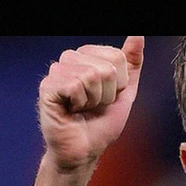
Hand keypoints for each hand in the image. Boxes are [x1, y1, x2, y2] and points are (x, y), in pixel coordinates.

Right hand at [34, 36, 143, 185]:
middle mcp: (70, 59)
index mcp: (88, 56)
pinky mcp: (47, 87)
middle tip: (93, 106)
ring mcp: (57, 72)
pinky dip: (79, 104)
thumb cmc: (101, 123)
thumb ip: (132, 64)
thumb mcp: (125, 93)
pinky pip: (75, 86)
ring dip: (93, 100)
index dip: (119, 85)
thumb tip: (138, 35)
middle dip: (107, 94)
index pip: (117, 57)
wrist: (84, 150)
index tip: (106, 98)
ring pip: (91, 76)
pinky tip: (71, 110)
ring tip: (82, 109)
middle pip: (107, 67)